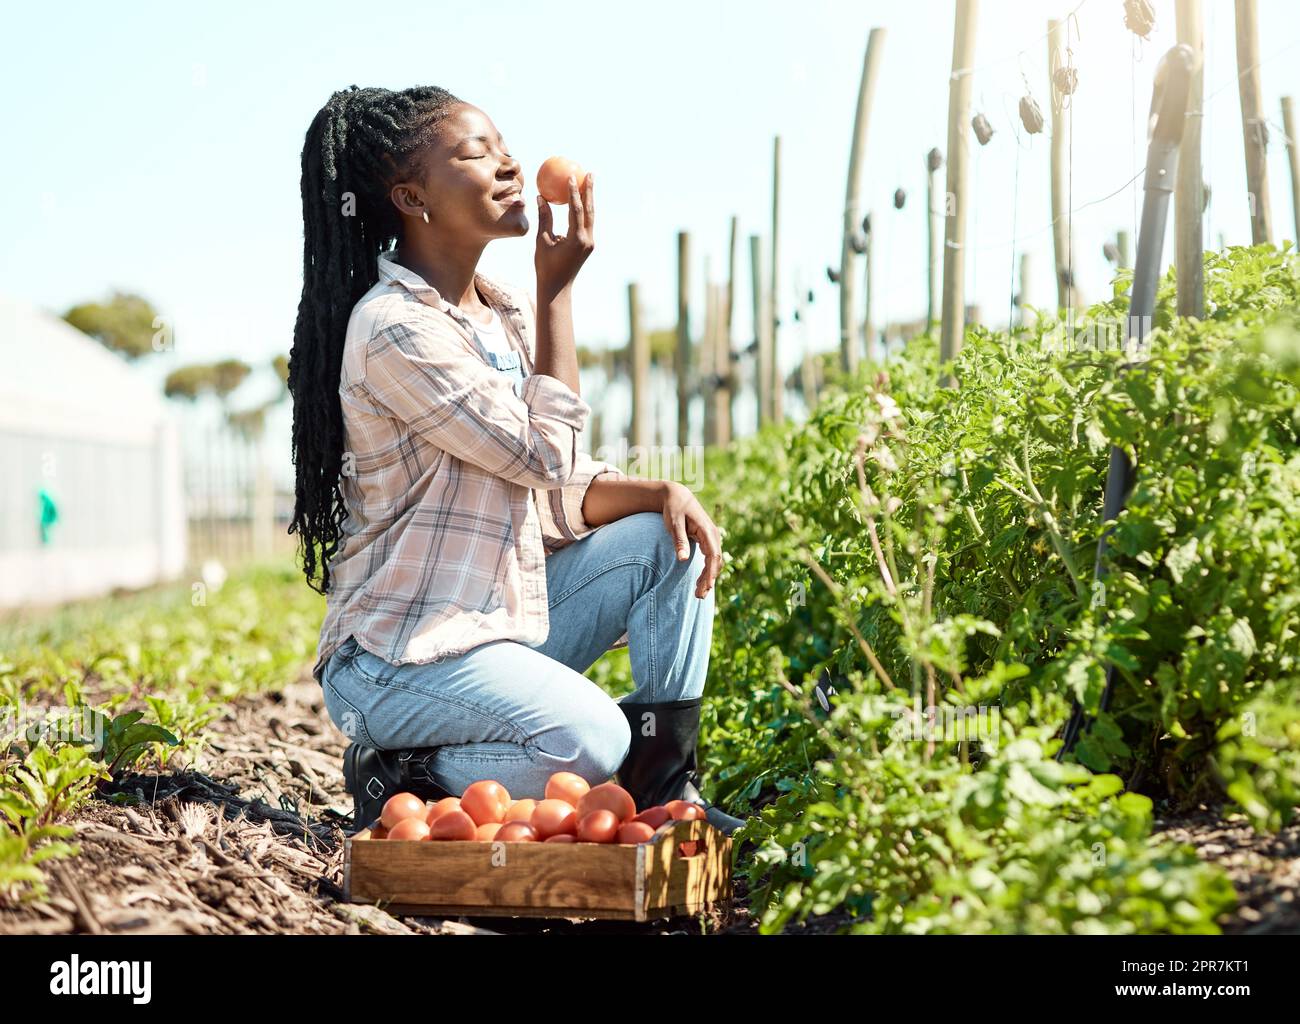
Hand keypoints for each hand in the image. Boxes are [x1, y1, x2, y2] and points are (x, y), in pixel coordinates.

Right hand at [535, 172, 594, 301]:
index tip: (570, 176)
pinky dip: (584, 211)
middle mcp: (587, 240)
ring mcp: (589, 243)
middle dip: (589, 191)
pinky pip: (586, 224)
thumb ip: (544, 218)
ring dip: (589, 199)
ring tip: (588, 182)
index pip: (577, 210)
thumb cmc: (545, 266)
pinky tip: (580, 201)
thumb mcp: (542, 240)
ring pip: (591, 217)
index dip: (573, 192)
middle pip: (590, 210)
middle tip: (589, 173)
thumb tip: (542, 197)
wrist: (557, 289)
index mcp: (576, 239)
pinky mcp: (587, 246)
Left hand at [660, 482, 722, 597]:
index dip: (710, 573)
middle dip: (709, 580)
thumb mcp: (674, 524)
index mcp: (707, 531)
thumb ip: (679, 541)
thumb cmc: (674, 509)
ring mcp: (712, 538)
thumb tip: (682, 559)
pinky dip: (707, 571)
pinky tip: (701, 582)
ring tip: (699, 593)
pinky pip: (711, 559)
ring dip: (709, 577)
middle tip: (699, 596)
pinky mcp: (707, 540)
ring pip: (715, 562)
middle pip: (716, 562)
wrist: (677, 496)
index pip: (713, 555)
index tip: (706, 587)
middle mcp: (713, 535)